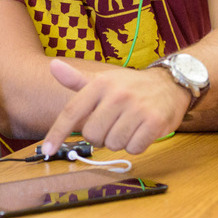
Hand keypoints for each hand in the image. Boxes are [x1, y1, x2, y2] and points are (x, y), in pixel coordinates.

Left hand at [40, 59, 190, 154]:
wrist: (170, 83)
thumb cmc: (131, 86)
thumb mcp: (103, 80)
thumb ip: (76, 80)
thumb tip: (53, 67)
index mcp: (100, 84)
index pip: (72, 112)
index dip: (57, 133)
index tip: (46, 150)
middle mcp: (117, 94)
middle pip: (93, 135)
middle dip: (101, 136)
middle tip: (114, 124)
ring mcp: (137, 108)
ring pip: (113, 144)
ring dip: (119, 141)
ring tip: (129, 126)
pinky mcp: (155, 121)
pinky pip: (134, 148)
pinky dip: (136, 145)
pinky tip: (141, 132)